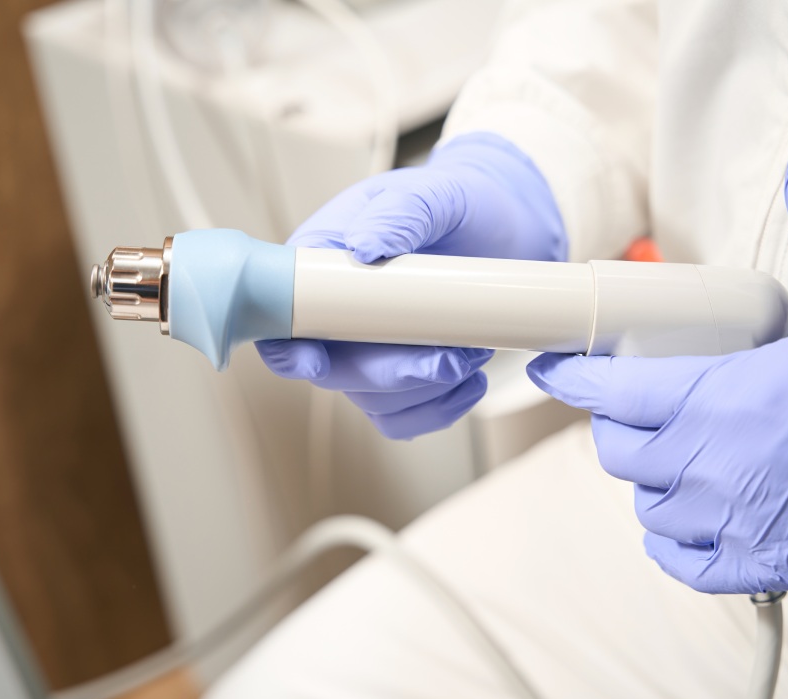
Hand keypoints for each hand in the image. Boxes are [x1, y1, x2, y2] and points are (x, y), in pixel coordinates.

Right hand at [257, 132, 565, 438]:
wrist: (505, 224)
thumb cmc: (456, 201)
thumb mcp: (431, 192)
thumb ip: (398, 213)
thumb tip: (363, 247)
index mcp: (322, 265)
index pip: (282, 318)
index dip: (288, 349)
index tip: (316, 361)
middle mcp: (339, 316)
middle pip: (336, 371)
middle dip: (392, 374)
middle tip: (448, 357)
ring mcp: (371, 350)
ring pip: (374, 401)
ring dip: (427, 390)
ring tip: (475, 353)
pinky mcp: (406, 375)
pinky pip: (405, 417)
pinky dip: (440, 410)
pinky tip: (472, 382)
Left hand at [528, 148, 787, 592]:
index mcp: (724, 400)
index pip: (612, 391)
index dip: (570, 377)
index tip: (552, 367)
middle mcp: (713, 466)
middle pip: (618, 451)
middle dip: (614, 425)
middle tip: (631, 407)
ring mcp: (735, 523)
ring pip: (645, 507)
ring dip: (647, 480)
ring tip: (668, 457)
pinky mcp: (766, 566)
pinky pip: (683, 565)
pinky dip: (671, 543)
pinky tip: (686, 521)